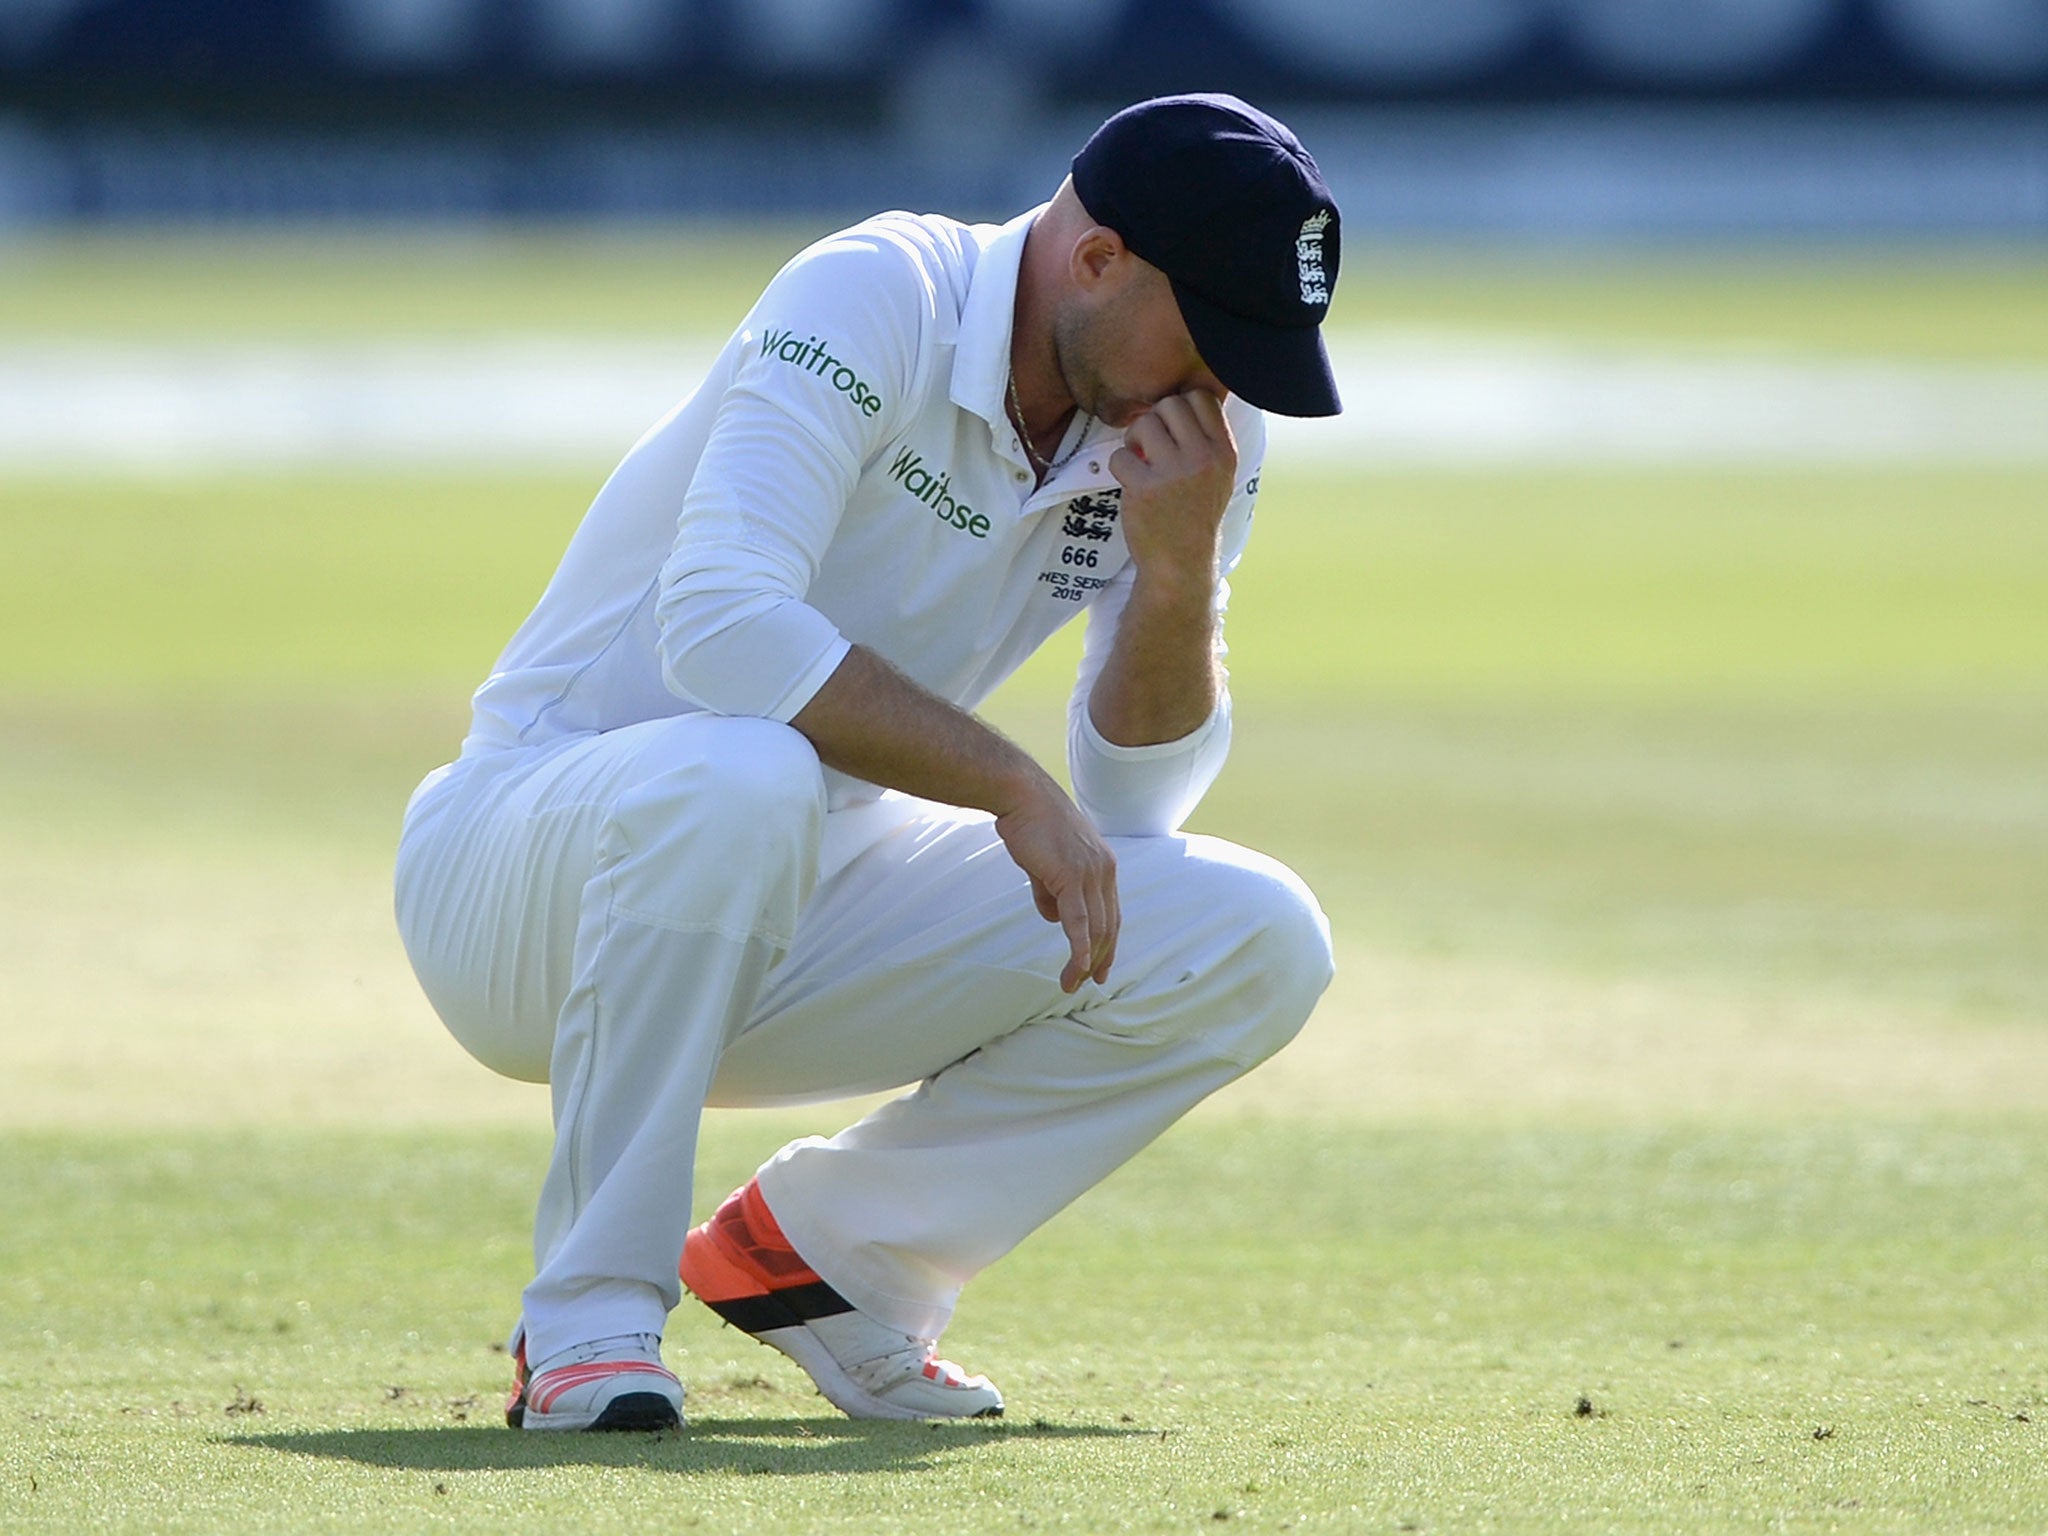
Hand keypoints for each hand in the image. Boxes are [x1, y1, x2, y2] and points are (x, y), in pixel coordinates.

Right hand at [993, 778, 1119, 992]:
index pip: (1112, 913)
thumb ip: (1052, 891)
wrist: (1022, 795)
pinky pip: (1079, 921)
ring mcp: (1091, 873)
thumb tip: (1053, 917)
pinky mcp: (1072, 876)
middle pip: (1108, 925)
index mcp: (1104, 866)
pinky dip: (1079, 947)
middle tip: (1086, 983)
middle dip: (1099, 958)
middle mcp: (1105, 870)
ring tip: (1071, 982)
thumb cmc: (1031, 823)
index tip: (1100, 967)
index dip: (1107, 943)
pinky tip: (1077, 966)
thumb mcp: (1047, 863)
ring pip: (1096, 928)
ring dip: (1085, 960)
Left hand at [1107, 390, 1236, 593]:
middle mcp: (1204, 459)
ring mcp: (1174, 474)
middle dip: (1155, 419)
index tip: (1172, 427)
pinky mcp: (1145, 490)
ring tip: (1139, 460)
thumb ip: (1208, 440)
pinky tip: (1130, 482)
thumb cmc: (1194, 516)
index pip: (1203, 398)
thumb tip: (1185, 398)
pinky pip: (1120, 455)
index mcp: (1225, 453)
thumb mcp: (1218, 476)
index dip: (1181, 405)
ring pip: (1144, 423)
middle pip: (1171, 404)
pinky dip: (1119, 466)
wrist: (1181, 564)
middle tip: (1150, 443)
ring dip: (1134, 439)